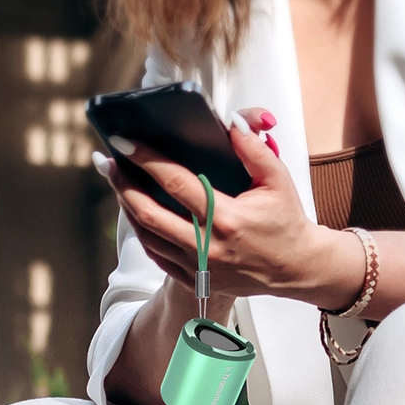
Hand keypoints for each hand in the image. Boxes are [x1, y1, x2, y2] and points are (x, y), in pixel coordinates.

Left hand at [97, 108, 358, 304]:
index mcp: (226, 219)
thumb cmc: (286, 221)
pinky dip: (143, 233)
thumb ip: (254, 149)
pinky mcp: (198, 281)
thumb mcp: (278, 181)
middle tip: (107, 161)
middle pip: (149, 213)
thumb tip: (230, 122)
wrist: (296, 268)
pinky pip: (158, 256)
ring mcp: (200, 268)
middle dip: (122, 184)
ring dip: (128, 207)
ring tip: (118, 182)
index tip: (122, 140)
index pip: (175, 183)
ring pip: (148, 236)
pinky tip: (136, 213)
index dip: (145, 159)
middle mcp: (208, 247)